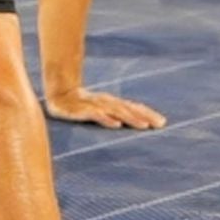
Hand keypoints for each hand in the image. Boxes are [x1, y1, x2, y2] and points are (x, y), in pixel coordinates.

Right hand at [44, 87, 166, 130]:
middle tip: (158, 125)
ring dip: (130, 118)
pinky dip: (106, 119)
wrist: (57, 93)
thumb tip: (133, 123)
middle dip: (144, 116)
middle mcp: (106, 102)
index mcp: (112, 102)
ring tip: (143, 125)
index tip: (163, 123)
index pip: (133, 106)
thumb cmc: (80, 103)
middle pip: (128, 109)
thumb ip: (115, 113)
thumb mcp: (99, 107)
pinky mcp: (81, 110)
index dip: (147, 113)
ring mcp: (94, 105)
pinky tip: (115, 125)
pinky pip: (95, 115)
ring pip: (115, 111)